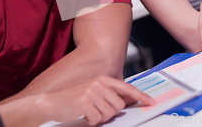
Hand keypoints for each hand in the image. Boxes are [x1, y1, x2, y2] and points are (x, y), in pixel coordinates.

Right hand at [0, 75, 154, 126]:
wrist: (50, 102)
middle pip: (119, 106)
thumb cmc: (72, 99)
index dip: (140, 96)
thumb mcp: (93, 92)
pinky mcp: (86, 102)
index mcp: (103, 79)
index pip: (126, 88)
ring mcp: (92, 92)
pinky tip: (82, 115)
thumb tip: (128, 102)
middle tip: (96, 111)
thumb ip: (110, 95)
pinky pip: (97, 120)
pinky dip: (91, 121)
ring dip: (100, 118)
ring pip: (109, 114)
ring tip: (88, 112)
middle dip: (110, 113)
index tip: (151, 102)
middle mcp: (99, 83)